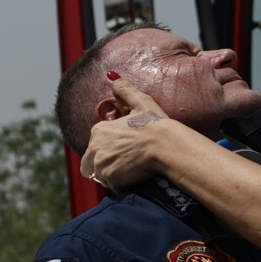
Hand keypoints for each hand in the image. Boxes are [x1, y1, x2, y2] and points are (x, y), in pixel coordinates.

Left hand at [80, 73, 172, 189]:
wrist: (167, 146)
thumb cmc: (155, 124)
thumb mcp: (141, 102)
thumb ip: (124, 89)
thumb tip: (112, 76)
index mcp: (98, 130)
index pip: (95, 146)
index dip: (110, 149)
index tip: (126, 150)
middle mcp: (95, 148)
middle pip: (93, 164)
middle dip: (106, 165)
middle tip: (128, 162)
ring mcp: (101, 165)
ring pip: (101, 176)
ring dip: (113, 175)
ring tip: (132, 170)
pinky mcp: (110, 179)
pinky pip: (112, 186)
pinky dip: (122, 184)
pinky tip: (135, 177)